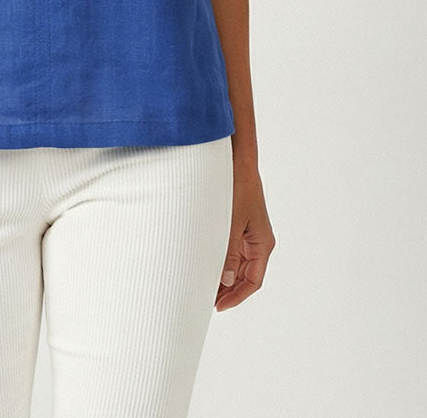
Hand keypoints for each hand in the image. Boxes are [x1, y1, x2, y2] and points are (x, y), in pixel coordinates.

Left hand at [215, 162, 274, 310]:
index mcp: (263, 244)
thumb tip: (226, 280)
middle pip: (246, 276)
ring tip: (206, 285)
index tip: (218, 306)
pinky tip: (208, 265)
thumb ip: (228, 253)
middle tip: (208, 299)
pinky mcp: (241, 226)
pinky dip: (223, 261)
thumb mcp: (232, 223)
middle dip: (229, 290)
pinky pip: (234, 251)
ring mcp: (250, 234)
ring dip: (225, 277)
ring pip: (239, 265)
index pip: (253, 281)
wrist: (238, 163)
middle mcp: (259, 242)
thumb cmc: (239, 189)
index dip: (237, 296)